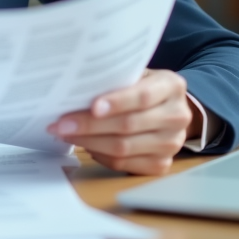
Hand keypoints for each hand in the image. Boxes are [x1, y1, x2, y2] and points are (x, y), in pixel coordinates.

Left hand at [46, 69, 199, 175]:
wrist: (170, 108)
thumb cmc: (143, 86)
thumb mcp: (137, 74)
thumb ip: (116, 78)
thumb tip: (76, 88)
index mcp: (171, 87)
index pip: (143, 97)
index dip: (117, 102)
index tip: (91, 106)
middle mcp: (177, 116)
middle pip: (128, 125)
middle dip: (90, 125)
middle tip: (61, 123)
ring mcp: (172, 144)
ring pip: (123, 148)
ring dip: (89, 142)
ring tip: (65, 133)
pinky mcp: (162, 164)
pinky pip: (124, 164)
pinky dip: (100, 155)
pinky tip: (85, 144)